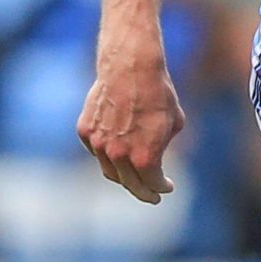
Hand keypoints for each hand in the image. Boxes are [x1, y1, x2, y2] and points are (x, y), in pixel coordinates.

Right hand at [77, 40, 183, 203]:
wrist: (130, 66)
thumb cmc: (158, 93)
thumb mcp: (174, 124)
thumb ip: (164, 146)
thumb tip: (159, 156)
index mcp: (144, 158)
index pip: (152, 185)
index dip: (161, 188)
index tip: (166, 188)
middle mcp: (118, 155)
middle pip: (130, 185)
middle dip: (143, 192)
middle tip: (151, 195)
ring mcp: (98, 144)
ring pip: (110, 171)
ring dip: (123, 176)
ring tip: (133, 175)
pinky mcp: (85, 130)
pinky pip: (95, 151)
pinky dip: (106, 154)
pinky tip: (116, 151)